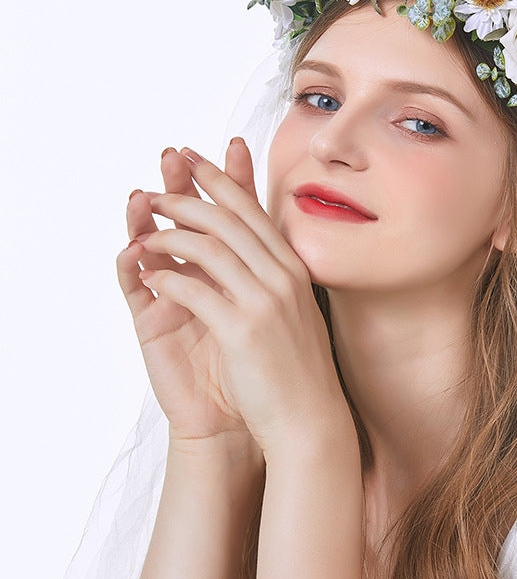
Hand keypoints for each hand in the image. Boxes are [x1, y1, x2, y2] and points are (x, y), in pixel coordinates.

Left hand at [118, 143, 350, 454]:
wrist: (309, 418)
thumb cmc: (296, 366)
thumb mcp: (294, 309)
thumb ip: (274, 276)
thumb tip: (251, 251)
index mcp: (294, 268)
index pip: (253, 211)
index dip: (222, 179)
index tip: (195, 159)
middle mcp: (283, 276)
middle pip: (228, 219)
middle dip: (189, 196)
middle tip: (158, 186)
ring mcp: (265, 300)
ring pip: (210, 247)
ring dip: (170, 234)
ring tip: (144, 233)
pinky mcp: (243, 329)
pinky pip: (196, 290)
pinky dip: (168, 278)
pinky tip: (150, 275)